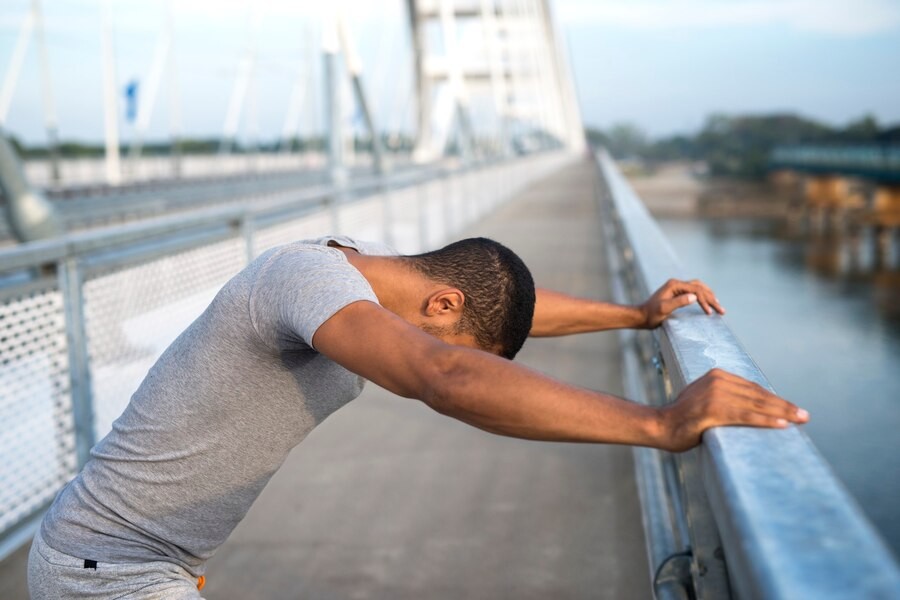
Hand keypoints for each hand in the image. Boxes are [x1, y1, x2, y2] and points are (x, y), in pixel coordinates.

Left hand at [639, 278, 724, 328]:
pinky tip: (707, 303)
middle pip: (699, 287)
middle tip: (721, 310)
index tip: (709, 312)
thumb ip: (679, 302)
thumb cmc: (651, 314)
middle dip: (711, 298)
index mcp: (674, 285)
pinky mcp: (677, 293)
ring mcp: (677, 287)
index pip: (695, 290)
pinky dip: (703, 296)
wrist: (641, 316)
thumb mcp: (664, 309)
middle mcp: (676, 283)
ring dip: (709, 296)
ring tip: (718, 306)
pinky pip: (694, 291)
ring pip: (698, 287)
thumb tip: (695, 297)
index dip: (704, 301)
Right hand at [658, 368, 809, 452]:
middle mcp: (718, 380)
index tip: (791, 409)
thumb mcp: (704, 399)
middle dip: (784, 406)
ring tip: (800, 420)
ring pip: (756, 404)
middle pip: (758, 394)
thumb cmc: (683, 418)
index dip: (774, 399)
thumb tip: (746, 406)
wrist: (660, 425)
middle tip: (805, 416)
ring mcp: (715, 394)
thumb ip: (723, 397)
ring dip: (782, 413)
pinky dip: (766, 420)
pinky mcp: (714, 410)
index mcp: (717, 375)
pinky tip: (782, 424)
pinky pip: (746, 416)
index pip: (753, 387)